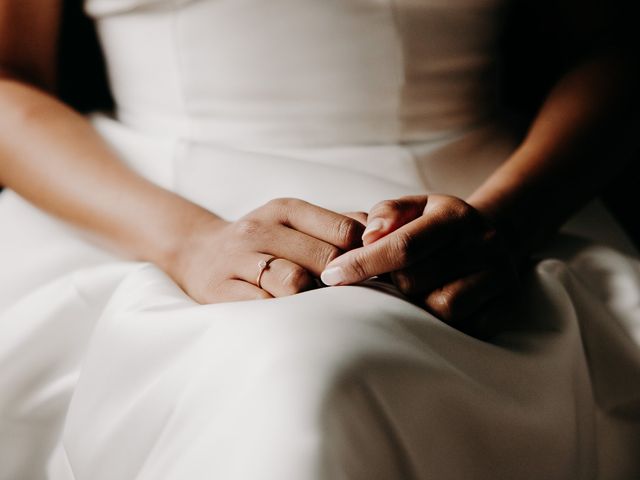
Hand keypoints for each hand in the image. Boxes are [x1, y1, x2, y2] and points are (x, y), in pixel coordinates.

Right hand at [167, 198, 365, 303]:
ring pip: (295, 283)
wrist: (197, 253)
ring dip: (314, 300)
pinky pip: (265, 307)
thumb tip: (382, 236)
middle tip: (349, 297)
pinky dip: (285, 316)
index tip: (371, 273)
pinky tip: (292, 318)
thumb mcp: (293, 222)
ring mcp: (238, 259)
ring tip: (319, 308)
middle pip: (325, 258)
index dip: (364, 255)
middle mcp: (260, 229)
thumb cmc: (262, 241)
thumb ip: (337, 224)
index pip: (344, 230)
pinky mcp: (221, 291)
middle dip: (343, 281)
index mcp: (285, 210)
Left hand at [320, 195, 517, 324]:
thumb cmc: (436, 223)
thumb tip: (367, 237)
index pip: (404, 246)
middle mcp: (484, 244)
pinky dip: (438, 325)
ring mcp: (499, 277)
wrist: (493, 237)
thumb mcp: (413, 206)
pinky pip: (464, 328)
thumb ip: (386, 213)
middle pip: (417, 281)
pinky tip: (425, 312)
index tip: (332, 276)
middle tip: (378, 282)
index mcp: (456, 216)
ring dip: (411, 307)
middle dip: (387, 285)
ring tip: (403, 296)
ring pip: (441, 309)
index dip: (363, 264)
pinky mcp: (504, 307)